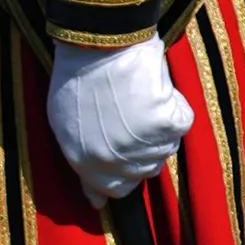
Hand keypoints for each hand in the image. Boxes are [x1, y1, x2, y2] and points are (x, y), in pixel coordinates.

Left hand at [47, 37, 191, 207]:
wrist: (100, 46)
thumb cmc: (77, 78)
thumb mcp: (64, 125)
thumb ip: (81, 162)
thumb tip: (96, 199)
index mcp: (85, 163)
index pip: (113, 190)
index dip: (121, 177)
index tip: (125, 166)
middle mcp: (116, 162)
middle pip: (144, 171)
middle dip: (141, 150)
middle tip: (133, 119)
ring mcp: (144, 145)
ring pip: (165, 149)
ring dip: (158, 129)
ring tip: (139, 100)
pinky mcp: (168, 125)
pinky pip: (181, 124)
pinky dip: (173, 107)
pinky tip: (154, 90)